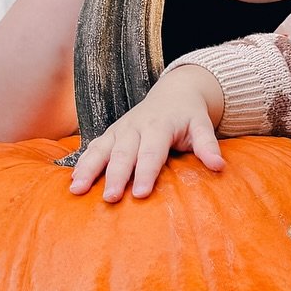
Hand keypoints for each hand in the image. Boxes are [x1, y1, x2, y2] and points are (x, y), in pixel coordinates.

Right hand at [68, 66, 224, 201]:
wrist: (174, 92)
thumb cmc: (189, 115)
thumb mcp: (203, 125)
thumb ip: (208, 145)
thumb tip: (219, 166)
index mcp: (159, 125)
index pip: (152, 152)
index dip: (145, 173)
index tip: (140, 194)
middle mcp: (135, 126)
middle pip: (123, 154)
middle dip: (115, 176)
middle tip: (110, 198)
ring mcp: (120, 129)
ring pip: (101, 149)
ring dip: (88, 169)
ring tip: (77, 190)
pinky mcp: (110, 133)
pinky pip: (93, 147)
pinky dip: (81, 163)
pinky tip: (71, 182)